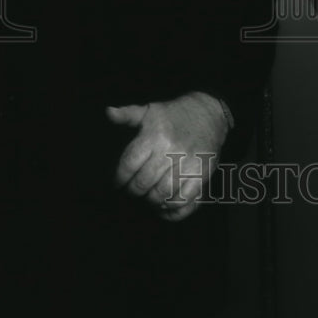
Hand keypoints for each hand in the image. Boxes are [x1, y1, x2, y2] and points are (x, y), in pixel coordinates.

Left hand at [106, 91, 227, 221]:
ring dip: (151, 200)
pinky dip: (172, 207)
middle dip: (134, 191)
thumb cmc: (174, 114)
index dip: (119, 178)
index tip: (118, 183)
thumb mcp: (149, 110)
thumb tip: (108, 112)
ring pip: (162, 194)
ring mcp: (188, 163)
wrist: (208, 113)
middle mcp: (171, 149)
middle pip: (144, 182)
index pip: (129, 164)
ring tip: (147, 196)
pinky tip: (165, 204)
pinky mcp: (202, 174)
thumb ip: (127, 115)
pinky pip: (184, 199)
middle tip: (132, 191)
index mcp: (155, 135)